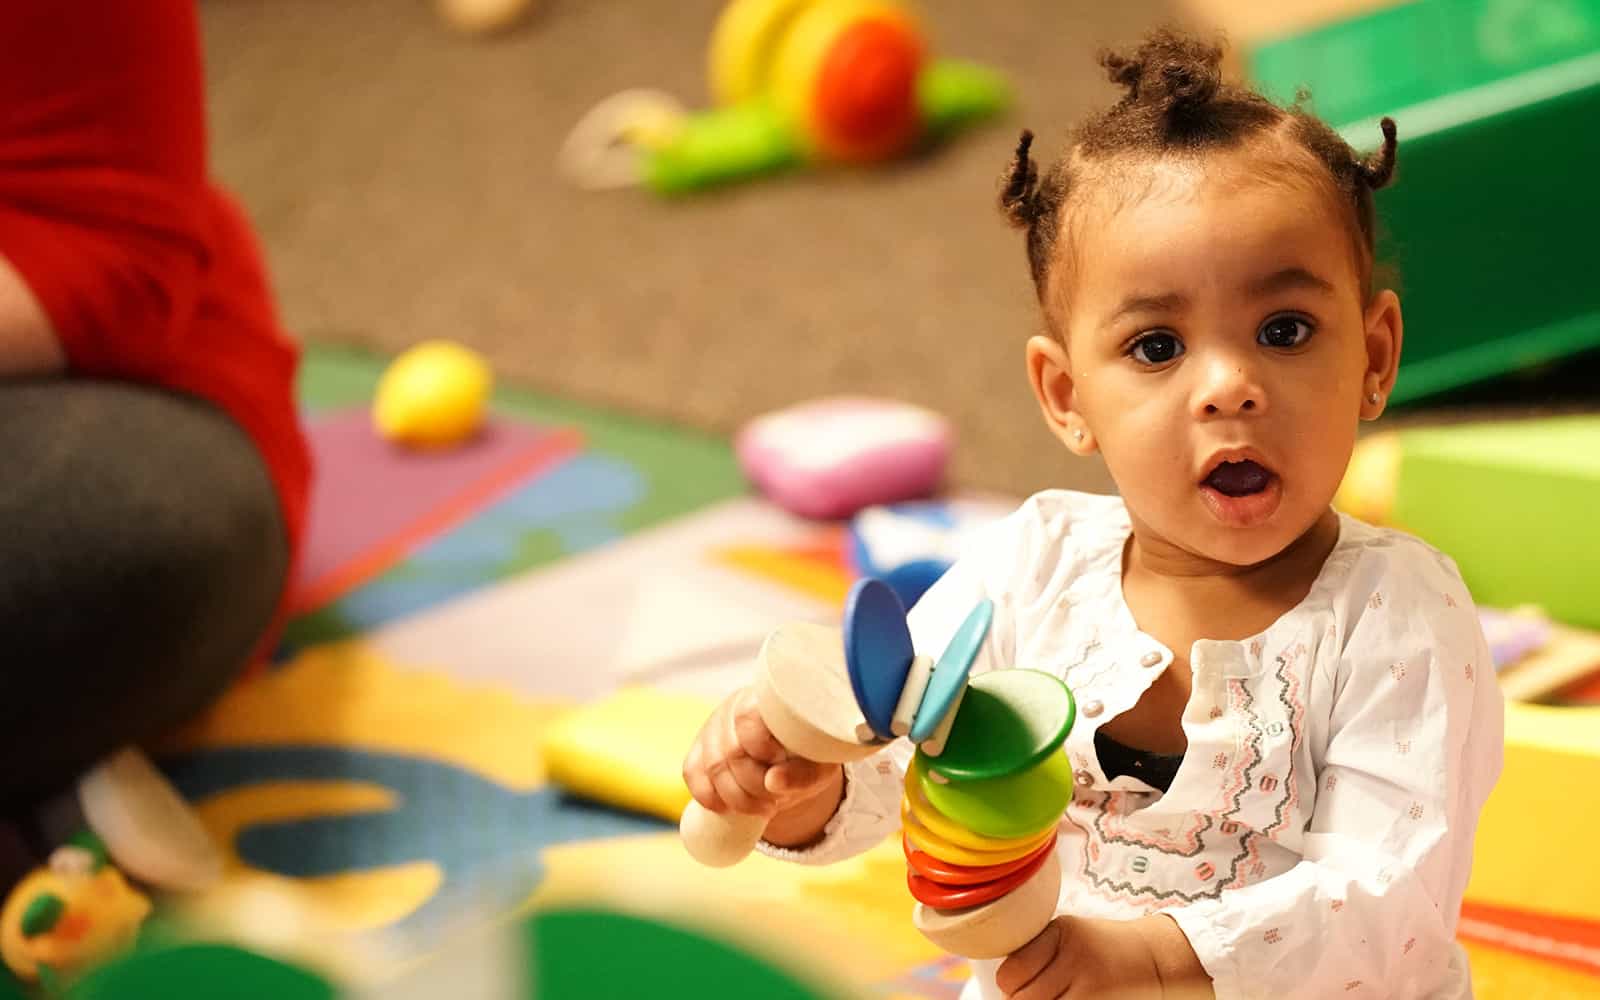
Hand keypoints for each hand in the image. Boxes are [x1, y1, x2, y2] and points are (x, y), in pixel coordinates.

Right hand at [682, 686, 840, 823]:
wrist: (791, 757)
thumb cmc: (808, 757)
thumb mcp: (818, 767)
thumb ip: (802, 775)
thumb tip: (772, 782)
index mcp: (766, 699)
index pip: (747, 716)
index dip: (760, 746)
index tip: (779, 764)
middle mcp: (734, 706)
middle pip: (730, 750)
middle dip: (753, 785)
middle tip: (775, 801)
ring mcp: (713, 727)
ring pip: (712, 766)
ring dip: (736, 798)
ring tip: (763, 808)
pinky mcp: (699, 747)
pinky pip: (691, 772)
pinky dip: (708, 797)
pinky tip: (729, 809)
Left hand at [996, 914, 1212, 998]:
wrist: (1153, 957)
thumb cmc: (1100, 948)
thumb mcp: (1068, 936)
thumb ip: (1037, 952)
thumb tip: (1003, 985)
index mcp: (1060, 932)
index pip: (1011, 971)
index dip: (1009, 984)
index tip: (1015, 984)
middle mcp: (1076, 957)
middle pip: (1023, 999)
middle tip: (1035, 994)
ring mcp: (1092, 985)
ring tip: (1055, 996)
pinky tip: (1070, 999)